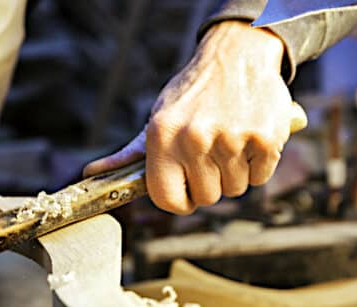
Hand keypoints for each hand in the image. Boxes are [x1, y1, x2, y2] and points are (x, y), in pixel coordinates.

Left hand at [84, 21, 299, 213]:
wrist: (237, 54)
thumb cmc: (191, 96)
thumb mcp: (155, 121)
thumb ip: (129, 155)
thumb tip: (90, 174)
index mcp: (162, 136)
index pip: (167, 200)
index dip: (180, 201)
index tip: (187, 191)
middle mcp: (194, 138)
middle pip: (206, 198)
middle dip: (210, 183)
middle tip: (211, 154)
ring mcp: (231, 138)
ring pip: (235, 189)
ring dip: (235, 173)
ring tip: (229, 140)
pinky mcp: (265, 137)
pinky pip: (260, 176)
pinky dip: (258, 163)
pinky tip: (248, 136)